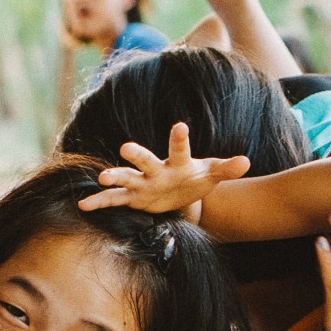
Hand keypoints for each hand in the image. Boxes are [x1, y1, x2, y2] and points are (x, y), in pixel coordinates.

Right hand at [76, 122, 250, 214]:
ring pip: (127, 178)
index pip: (180, 149)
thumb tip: (246, 162)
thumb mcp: (213, 174)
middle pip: (146, 160)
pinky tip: (84, 205)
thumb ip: (227, 168)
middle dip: (137, 155)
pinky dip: (100, 202)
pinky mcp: (134, 197)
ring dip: (115, 176)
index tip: (180, 125)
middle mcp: (157, 169)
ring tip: (102, 177)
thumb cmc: (197, 177)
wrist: (182, 189)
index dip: (180, 138)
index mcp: (178, 162)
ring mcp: (143, 182)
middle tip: (126, 147)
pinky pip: (115, 200)